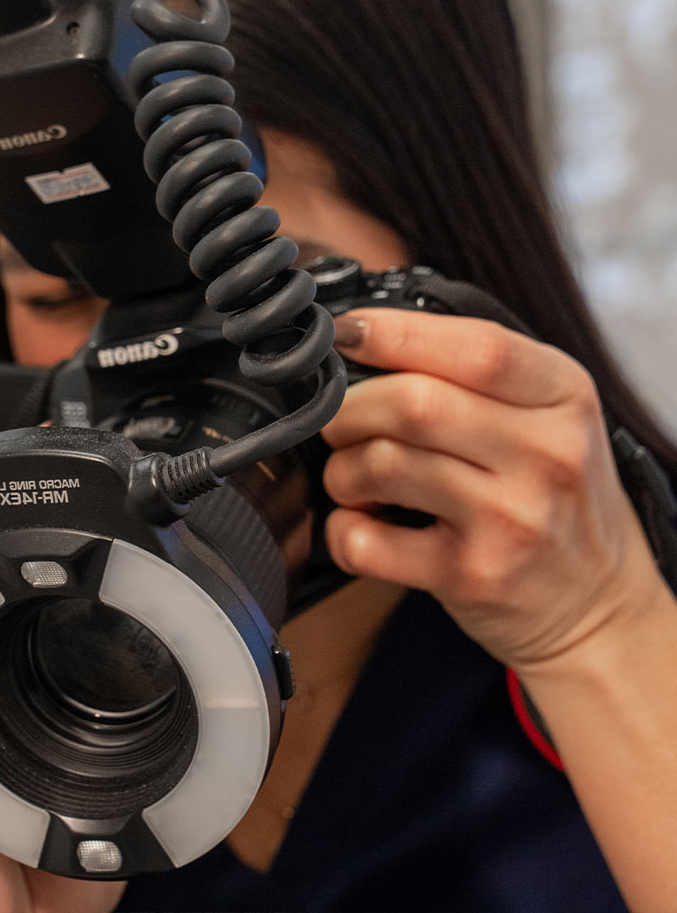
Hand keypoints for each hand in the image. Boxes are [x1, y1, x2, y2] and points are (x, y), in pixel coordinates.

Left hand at [321, 307, 664, 672]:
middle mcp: (546, 454)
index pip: (477, 349)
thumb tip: (369, 334)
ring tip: (355, 478)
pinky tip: (364, 526)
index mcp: (564, 395)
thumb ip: (476, 371)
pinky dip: (342, 530)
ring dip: (342, 469)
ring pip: (381, 464)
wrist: (595, 603)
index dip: (395, 334)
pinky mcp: (472, 575)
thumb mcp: (548, 414)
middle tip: (341, 424)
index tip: (348, 334)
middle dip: (349, 410)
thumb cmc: (553, 495)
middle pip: (413, 403)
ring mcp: (511, 519)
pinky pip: (367, 541)